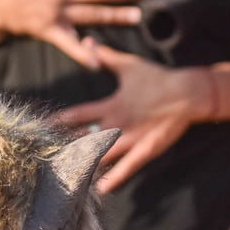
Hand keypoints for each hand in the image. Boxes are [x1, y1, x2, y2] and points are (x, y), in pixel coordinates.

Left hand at [55, 43, 202, 191]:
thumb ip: (106, 56)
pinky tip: (102, 188)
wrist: (188, 92)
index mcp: (111, 105)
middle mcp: (117, 123)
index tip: (40, 129)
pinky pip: (129, 165)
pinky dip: (115, 177)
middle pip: (85, 138)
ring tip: (67, 176)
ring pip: (103, 154)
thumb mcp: (129, 66)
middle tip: (46, 160)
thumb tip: (88, 41)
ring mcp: (131, 138)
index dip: (58, 123)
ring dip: (86, 165)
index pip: (77, 115)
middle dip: (67, 149)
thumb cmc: (158, 79)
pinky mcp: (147, 148)